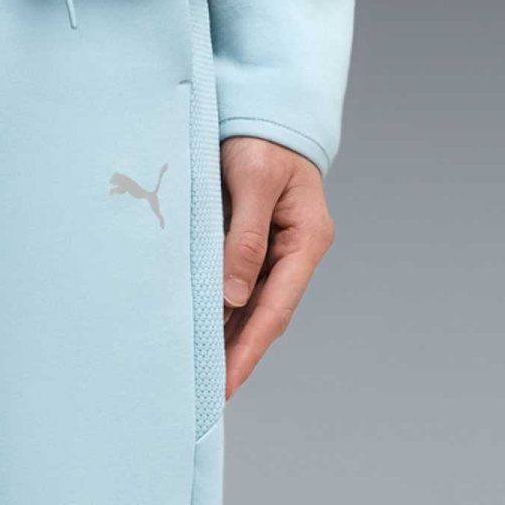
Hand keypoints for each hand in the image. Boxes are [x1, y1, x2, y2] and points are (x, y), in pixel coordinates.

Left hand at [218, 138, 333, 399]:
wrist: (263, 108)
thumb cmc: (262, 138)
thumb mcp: (254, 181)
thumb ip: (245, 238)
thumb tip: (233, 297)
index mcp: (306, 240)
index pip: (276, 310)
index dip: (249, 350)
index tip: (225, 383)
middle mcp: (295, 253)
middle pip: (265, 317)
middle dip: (237, 357)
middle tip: (207, 397)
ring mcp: (276, 251)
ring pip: (249, 308)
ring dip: (226, 341)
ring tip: (199, 378)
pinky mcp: (253, 245)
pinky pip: (236, 288)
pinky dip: (219, 314)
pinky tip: (199, 336)